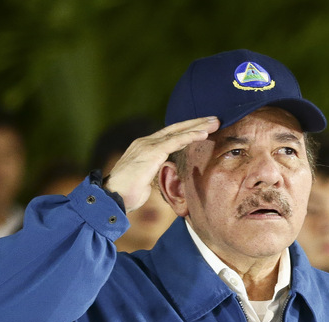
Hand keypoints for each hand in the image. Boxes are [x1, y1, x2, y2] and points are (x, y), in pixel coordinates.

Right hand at [103, 117, 219, 212]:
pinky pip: (174, 141)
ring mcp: (148, 145)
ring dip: (198, 126)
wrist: (113, 196)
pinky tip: (203, 134)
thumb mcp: (146, 178)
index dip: (188, 130)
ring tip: (215, 122)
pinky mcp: (151, 152)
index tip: (205, 127)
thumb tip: (166, 174)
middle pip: (176, 129)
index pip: (171, 135)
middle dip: (196, 123)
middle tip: (215, 119)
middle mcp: (147, 142)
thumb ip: (155, 171)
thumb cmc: (128, 192)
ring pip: (178, 132)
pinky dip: (190, 136)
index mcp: (146, 147)